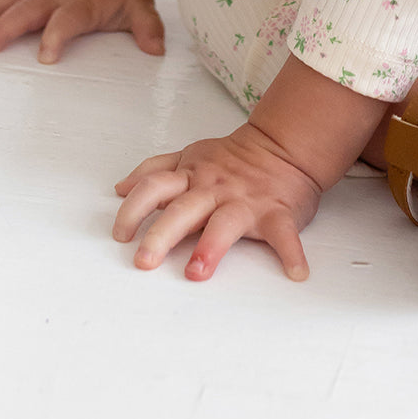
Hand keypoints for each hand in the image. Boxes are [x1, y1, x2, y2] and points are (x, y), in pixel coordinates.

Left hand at [112, 123, 319, 280]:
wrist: (283, 146)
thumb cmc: (233, 159)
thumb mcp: (190, 156)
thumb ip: (155, 170)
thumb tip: (121, 188)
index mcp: (191, 177)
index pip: (154, 187)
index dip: (133, 209)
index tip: (121, 235)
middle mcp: (213, 190)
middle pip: (182, 210)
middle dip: (161, 235)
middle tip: (144, 261)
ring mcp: (245, 202)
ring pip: (225, 223)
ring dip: (211, 246)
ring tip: (197, 272)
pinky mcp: (276, 213)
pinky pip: (284, 234)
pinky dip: (291, 253)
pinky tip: (297, 272)